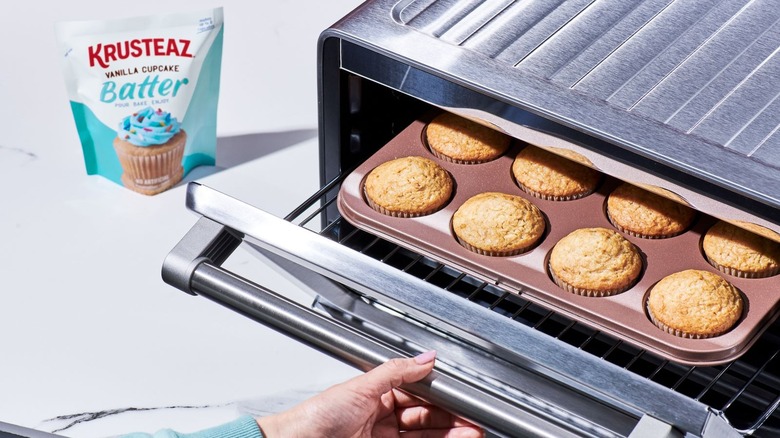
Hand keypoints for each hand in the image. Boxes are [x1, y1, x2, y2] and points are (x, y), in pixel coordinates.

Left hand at [256, 351, 483, 437]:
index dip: (441, 397)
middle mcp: (384, 418)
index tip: (461, 399)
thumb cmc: (317, 416)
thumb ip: (396, 371)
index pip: (419, 394)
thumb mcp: (361, 386)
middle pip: (427, 417)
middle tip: (474, 419)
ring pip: (426, 435)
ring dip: (451, 434)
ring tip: (471, 432)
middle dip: (452, 418)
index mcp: (378, 395)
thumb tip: (426, 358)